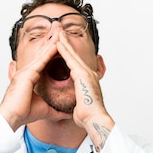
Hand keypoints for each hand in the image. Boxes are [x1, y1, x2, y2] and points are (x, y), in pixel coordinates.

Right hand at [0, 34, 71, 130]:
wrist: (12, 117)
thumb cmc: (24, 113)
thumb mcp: (46, 110)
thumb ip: (57, 110)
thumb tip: (68, 113)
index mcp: (30, 78)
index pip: (44, 62)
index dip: (52, 53)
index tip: (61, 46)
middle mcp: (27, 72)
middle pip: (42, 54)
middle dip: (52, 43)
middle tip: (60, 32)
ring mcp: (26, 72)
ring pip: (42, 54)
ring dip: (52, 43)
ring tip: (60, 33)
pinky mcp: (27, 74)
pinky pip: (41, 60)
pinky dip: (49, 52)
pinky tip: (57, 44)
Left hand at [57, 32, 114, 151]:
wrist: (94, 119)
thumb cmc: (88, 116)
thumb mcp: (80, 106)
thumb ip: (78, 101)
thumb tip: (76, 106)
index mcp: (86, 81)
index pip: (75, 64)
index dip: (68, 54)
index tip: (61, 46)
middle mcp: (88, 74)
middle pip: (74, 55)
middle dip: (66, 44)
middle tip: (60, 33)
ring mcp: (86, 73)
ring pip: (72, 55)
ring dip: (65, 43)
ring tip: (58, 33)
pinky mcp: (82, 75)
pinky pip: (71, 60)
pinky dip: (64, 51)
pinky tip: (58, 44)